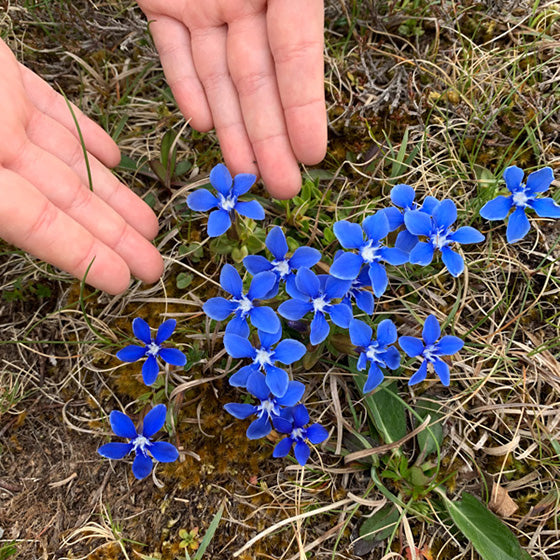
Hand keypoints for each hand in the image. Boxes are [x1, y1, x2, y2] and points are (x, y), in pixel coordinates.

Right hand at [0, 40, 162, 294]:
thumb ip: (7, 199)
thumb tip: (19, 215)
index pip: (37, 224)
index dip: (82, 254)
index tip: (124, 280)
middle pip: (64, 201)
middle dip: (112, 235)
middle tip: (154, 265)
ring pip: (68, 162)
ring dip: (110, 193)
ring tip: (148, 224)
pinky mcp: (3, 76)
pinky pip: (52, 112)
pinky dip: (84, 135)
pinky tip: (113, 157)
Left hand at [136, 0, 326, 198]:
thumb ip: (291, 5)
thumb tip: (297, 48)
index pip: (296, 54)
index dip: (303, 107)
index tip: (311, 156)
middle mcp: (243, 0)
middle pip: (256, 79)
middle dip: (268, 137)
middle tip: (282, 186)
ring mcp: (201, 2)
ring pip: (217, 75)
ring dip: (230, 127)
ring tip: (242, 172)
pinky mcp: (162, 2)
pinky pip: (172, 48)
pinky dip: (184, 86)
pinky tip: (201, 125)